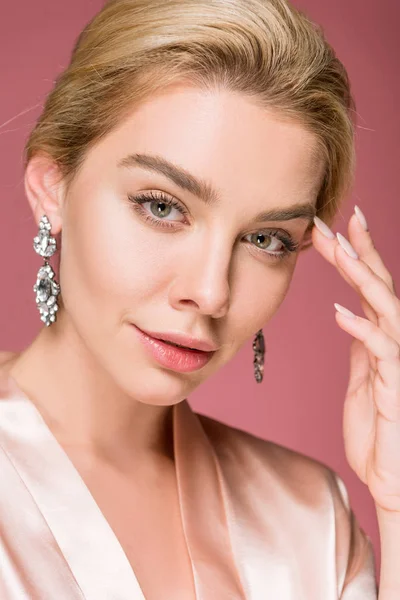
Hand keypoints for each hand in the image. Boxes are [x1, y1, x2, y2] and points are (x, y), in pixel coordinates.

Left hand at [312, 206, 399, 515]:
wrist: (391, 479)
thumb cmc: (378, 433)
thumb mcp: (361, 380)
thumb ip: (360, 348)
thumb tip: (348, 317)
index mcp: (381, 339)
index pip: (367, 288)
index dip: (351, 256)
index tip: (327, 230)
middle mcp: (394, 342)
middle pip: (377, 287)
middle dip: (355, 251)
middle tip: (329, 223)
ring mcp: (399, 362)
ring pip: (385, 308)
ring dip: (361, 278)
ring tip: (339, 251)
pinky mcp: (397, 385)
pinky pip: (381, 350)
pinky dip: (361, 330)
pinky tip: (340, 312)